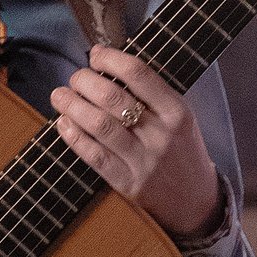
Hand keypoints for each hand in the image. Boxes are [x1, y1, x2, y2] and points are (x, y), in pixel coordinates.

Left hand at [51, 44, 220, 234]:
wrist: (196, 201)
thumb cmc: (183, 151)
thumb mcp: (180, 118)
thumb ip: (152, 95)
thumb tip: (109, 66)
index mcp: (177, 112)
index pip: (139, 74)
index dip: (110, 59)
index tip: (95, 55)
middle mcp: (161, 135)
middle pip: (112, 98)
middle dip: (85, 81)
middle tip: (75, 78)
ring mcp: (144, 161)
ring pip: (99, 125)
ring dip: (72, 105)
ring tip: (60, 96)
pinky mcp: (128, 183)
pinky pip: (94, 156)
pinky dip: (74, 137)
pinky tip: (64, 123)